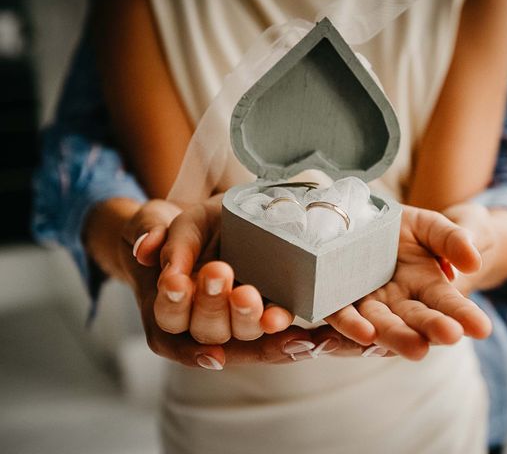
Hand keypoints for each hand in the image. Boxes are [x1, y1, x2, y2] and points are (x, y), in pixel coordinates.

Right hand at [156, 195, 294, 344]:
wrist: (216, 225)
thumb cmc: (181, 230)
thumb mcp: (159, 221)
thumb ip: (150, 232)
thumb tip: (145, 249)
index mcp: (169, 306)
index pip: (167, 318)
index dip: (172, 303)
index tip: (175, 282)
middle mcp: (203, 322)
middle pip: (206, 330)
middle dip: (212, 303)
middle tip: (218, 271)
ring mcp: (238, 323)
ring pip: (243, 337)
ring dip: (250, 319)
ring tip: (257, 301)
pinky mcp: (268, 315)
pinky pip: (278, 335)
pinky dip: (290, 338)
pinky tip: (309, 338)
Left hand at [325, 205, 492, 359]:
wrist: (369, 221)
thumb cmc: (413, 228)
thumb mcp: (436, 227)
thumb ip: (454, 240)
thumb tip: (472, 262)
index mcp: (428, 286)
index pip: (449, 304)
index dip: (464, 315)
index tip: (482, 328)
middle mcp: (399, 301)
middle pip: (413, 320)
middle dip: (429, 328)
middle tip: (448, 335)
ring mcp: (368, 302)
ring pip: (379, 323)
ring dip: (389, 334)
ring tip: (399, 342)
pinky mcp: (338, 297)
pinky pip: (340, 313)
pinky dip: (348, 324)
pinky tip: (356, 333)